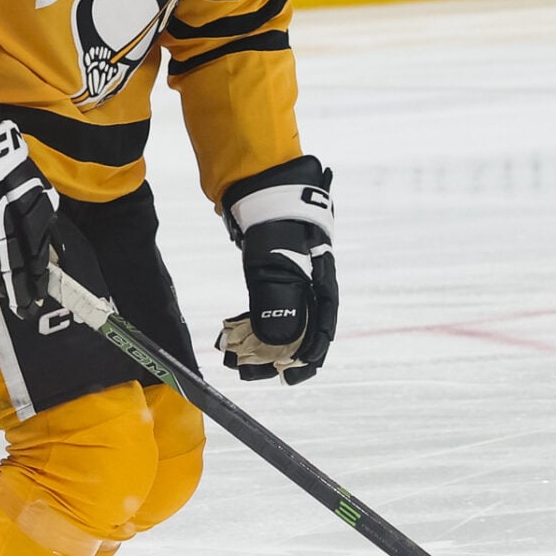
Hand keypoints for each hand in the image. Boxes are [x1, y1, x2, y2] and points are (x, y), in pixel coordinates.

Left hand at [217, 156, 336, 383]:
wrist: (261, 179)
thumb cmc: (274, 215)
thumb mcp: (273, 259)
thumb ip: (277, 300)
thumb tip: (277, 345)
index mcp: (321, 279)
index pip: (322, 326)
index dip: (309, 354)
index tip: (290, 377)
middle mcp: (310, 279)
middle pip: (301, 326)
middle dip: (278, 354)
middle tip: (254, 374)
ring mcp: (291, 271)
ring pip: (281, 316)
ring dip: (261, 340)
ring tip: (237, 359)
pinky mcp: (270, 265)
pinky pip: (264, 302)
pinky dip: (251, 321)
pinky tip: (233, 333)